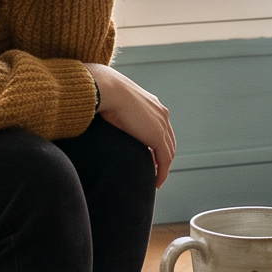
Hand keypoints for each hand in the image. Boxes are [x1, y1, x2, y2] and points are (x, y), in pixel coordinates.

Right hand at [87, 63, 174, 187]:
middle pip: (168, 140)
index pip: (160, 127)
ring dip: (163, 167)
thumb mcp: (113, 103)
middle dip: (163, 157)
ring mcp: (162, 125)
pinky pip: (165, 160)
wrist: (107, 89)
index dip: (157, 143)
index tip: (151, 156)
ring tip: (156, 179)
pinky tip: (157, 182)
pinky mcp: (158, 137)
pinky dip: (162, 172)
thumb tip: (103, 117)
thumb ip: (117, 112)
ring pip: (168, 152)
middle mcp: (161, 113)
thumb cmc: (103, 94)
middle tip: (155, 171)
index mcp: (152, 103)